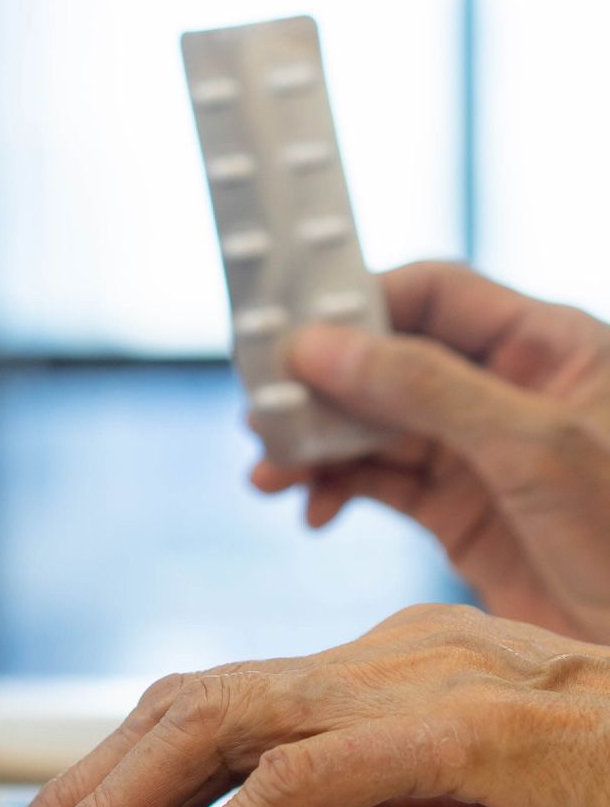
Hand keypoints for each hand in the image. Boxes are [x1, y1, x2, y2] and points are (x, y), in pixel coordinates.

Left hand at [0, 604, 609, 806]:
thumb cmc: (591, 776)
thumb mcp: (443, 795)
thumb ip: (351, 803)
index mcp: (360, 669)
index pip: (203, 705)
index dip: (112, 765)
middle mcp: (366, 659)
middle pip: (184, 706)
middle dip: (81, 784)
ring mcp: (406, 686)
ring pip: (217, 726)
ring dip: (114, 804)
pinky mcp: (458, 735)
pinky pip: (307, 784)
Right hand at [251, 262, 609, 644]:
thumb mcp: (530, 449)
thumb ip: (425, 389)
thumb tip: (317, 347)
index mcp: (544, 345)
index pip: (433, 294)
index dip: (358, 307)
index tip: (288, 338)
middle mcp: (502, 389)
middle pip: (387, 362)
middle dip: (321, 388)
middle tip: (261, 414)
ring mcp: (475, 451)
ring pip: (372, 426)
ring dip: (316, 446)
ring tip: (267, 473)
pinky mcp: (454, 510)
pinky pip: (377, 483)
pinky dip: (336, 491)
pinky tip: (311, 511)